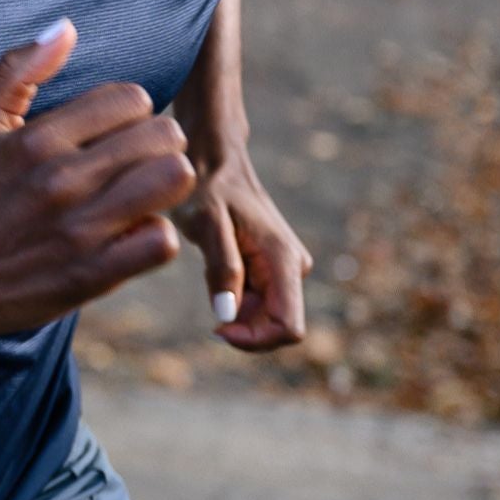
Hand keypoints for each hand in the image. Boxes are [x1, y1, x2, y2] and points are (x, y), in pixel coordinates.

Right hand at [0, 21, 198, 347]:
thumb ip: (17, 70)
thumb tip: (65, 28)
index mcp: (35, 140)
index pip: (132, 98)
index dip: (132, 111)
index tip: (113, 132)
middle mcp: (59, 181)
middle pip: (164, 135)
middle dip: (158, 144)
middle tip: (136, 161)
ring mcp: (79, 230)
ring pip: (172, 180)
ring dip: (165, 185)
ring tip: (142, 192)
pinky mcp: (92, 274)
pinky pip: (161, 240)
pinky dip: (153, 236)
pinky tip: (130, 233)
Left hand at [175, 152, 312, 351]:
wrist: (213, 160)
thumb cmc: (207, 187)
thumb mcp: (206, 223)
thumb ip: (222, 267)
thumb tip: (228, 314)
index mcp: (283, 259)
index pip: (288, 327)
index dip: (256, 339)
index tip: (218, 327)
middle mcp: (292, 267)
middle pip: (277, 326)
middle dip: (244, 328)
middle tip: (208, 308)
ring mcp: (283, 268)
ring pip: (265, 316)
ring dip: (238, 313)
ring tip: (210, 277)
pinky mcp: (270, 268)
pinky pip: (257, 302)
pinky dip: (235, 302)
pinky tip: (215, 276)